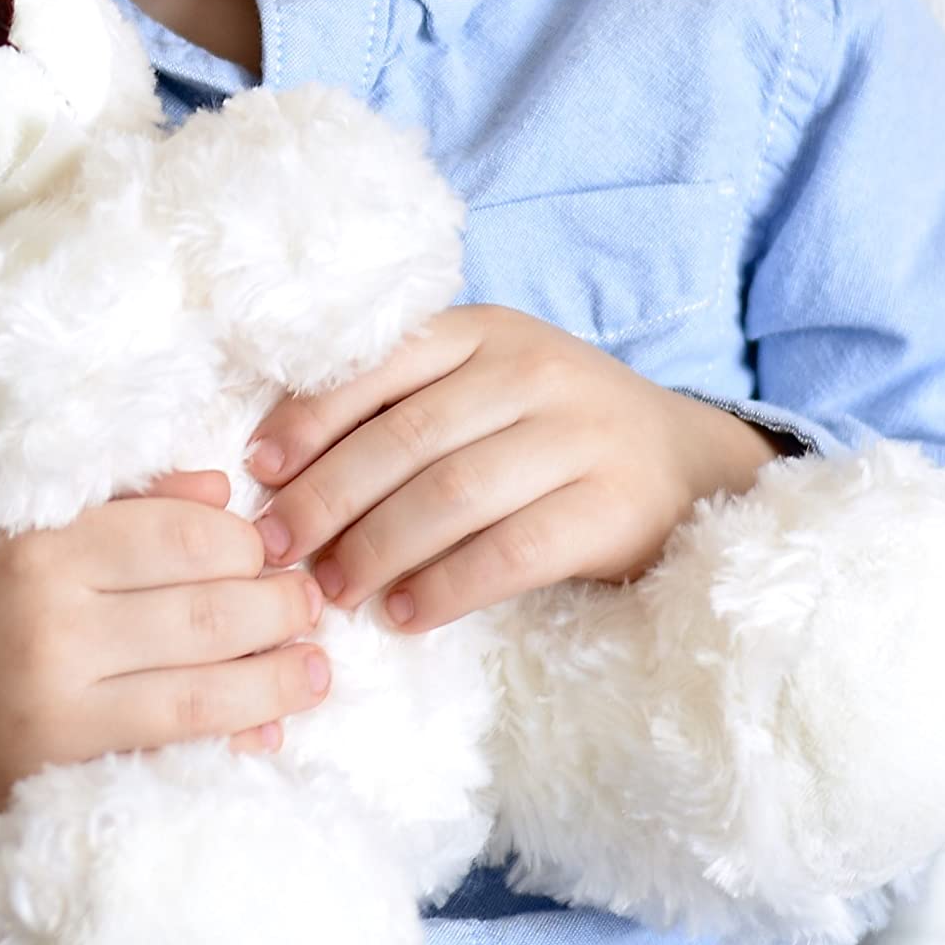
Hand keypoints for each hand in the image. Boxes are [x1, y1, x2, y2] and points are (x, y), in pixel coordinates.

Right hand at [0, 479, 330, 880]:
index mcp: (40, 551)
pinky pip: (169, 752)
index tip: (269, 542)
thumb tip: (221, 492)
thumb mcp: (9, 536)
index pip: (178, 535)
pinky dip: (229, 739)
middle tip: (314, 600)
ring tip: (317, 666)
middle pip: (204, 610)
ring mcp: (59, 711)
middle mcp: (52, 628)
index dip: (241, 538)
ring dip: (276, 677)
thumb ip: (116, 508)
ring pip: (202, 690)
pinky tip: (269, 728)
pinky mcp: (62, 776)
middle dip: (278, 605)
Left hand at [243, 307, 777, 633]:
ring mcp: (580, 435)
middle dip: (330, 498)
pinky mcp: (615, 506)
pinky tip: (405, 613)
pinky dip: (448, 587)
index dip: (310, 420)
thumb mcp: (480, 388)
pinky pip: (512, 551)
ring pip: (453, 494)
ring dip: (378, 549)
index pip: (378, 367)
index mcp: (481, 332)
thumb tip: (278, 466)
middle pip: (407, 439)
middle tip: (279, 550)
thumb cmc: (547, 428)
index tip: (259, 470)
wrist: (685, 459)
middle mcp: (531, 370)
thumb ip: (399, 408)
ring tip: (334, 591)